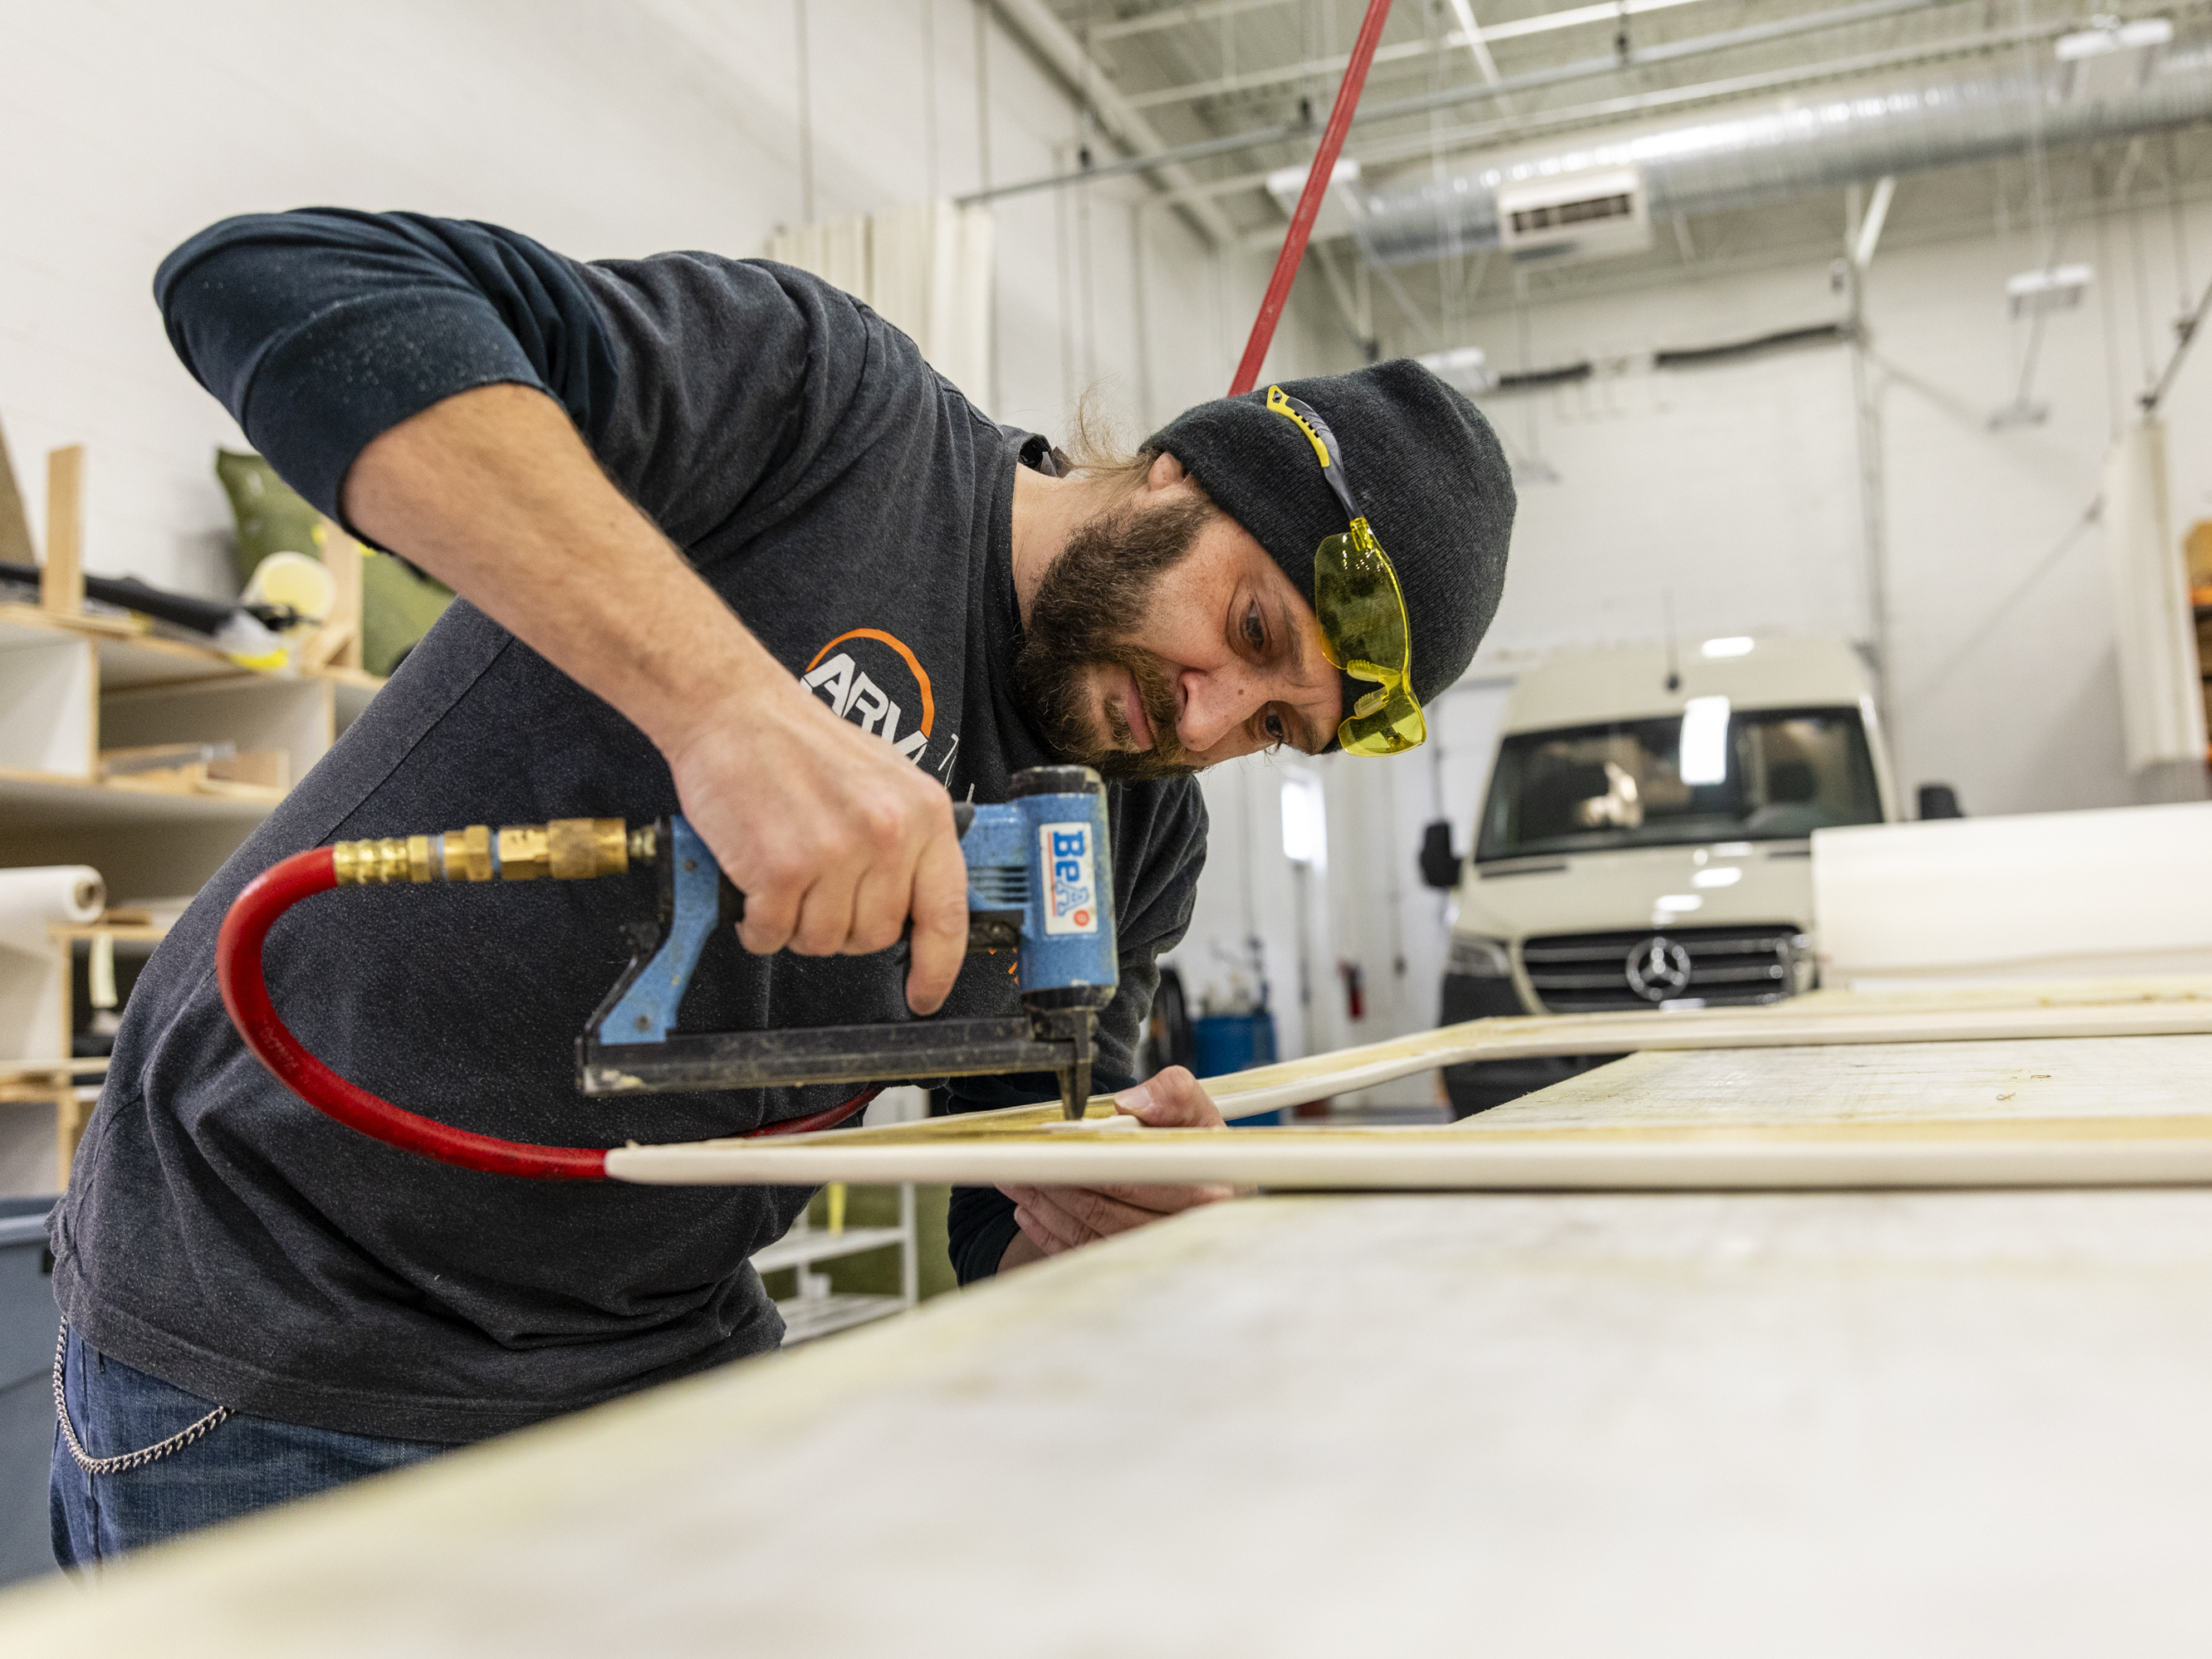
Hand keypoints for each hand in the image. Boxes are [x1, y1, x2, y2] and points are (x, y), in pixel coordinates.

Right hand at [662, 681, 967, 1014]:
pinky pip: (772, 935)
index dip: (937, 968)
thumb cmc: (801, 745)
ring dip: (795, 924)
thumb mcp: (885, 783)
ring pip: (823, 942)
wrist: (734, 711)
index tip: (925, 994)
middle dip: (843, 927)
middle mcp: (887, 834)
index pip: (947, 914)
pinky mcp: (779, 868)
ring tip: (784, 878)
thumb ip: (908, 842)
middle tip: (816, 889)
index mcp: (923, 814)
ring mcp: (835, 853)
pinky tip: (753, 888)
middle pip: (876, 937)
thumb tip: (916, 909)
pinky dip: (756, 924)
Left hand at [998, 1067, 1241, 1268]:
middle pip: (1106, 1209)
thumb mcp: (1196, 1110)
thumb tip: (1131, 1105)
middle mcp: (1183, 1230)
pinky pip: (1083, 1253)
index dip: (1090, 1164)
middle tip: (1024, 1160)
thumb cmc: (1196, 1145)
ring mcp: (1155, 1255)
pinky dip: (1049, 1233)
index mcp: (1208, 1190)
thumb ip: (1173, 1095)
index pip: (1137, 1179)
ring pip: (1090, 1232)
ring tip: (1018, 1179)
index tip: (1056, 1146)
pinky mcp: (1129, 1267)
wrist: (1204, 1182)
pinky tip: (1030, 1210)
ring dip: (1046, 1206)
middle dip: (1057, 1181)